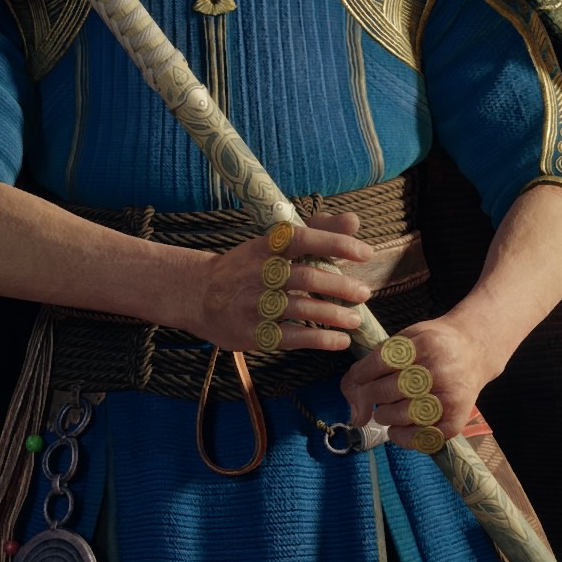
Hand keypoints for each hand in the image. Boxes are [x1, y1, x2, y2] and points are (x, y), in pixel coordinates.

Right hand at [174, 210, 370, 353]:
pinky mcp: (253, 332)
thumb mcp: (272, 243)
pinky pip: (292, 336)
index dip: (335, 243)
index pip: (303, 238)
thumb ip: (316, 231)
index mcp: (266, 247)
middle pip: (306, 277)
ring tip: (355, 319)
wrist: (197, 295)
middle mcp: (259, 273)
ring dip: (334, 315)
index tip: (365, 253)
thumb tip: (354, 221)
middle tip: (364, 293)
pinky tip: (340, 340)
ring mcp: (255, 304)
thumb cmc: (245, 267)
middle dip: (340, 286)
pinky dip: (320, 339)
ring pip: (302, 308)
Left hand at [338, 313, 502, 438]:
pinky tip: (398, 428)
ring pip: (399, 415)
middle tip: (372, 395)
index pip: (379, 363)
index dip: (361, 374)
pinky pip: (422, 437)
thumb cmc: (434, 345)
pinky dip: (402, 437)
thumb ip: (376, 360)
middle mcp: (439, 371)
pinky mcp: (456, 419)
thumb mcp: (408, 338)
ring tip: (387, 409)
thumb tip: (351, 400)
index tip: (359, 377)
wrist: (475, 350)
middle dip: (368, 396)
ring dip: (384, 416)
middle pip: (386, 391)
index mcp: (425, 344)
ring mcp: (449, 397)